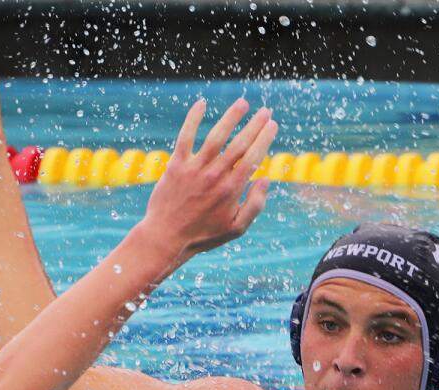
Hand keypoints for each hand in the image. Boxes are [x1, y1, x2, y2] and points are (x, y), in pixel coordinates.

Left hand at [139, 99, 276, 260]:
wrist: (166, 237)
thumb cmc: (203, 234)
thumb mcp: (236, 228)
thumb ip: (255, 204)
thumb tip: (266, 179)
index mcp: (232, 189)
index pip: (253, 157)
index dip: (264, 138)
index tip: (272, 125)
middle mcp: (215, 175)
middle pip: (239, 143)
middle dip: (254, 125)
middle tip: (265, 111)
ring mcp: (195, 168)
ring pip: (216, 136)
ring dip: (231, 117)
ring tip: (243, 103)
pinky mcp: (176, 165)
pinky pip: (185, 137)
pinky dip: (193, 119)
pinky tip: (201, 104)